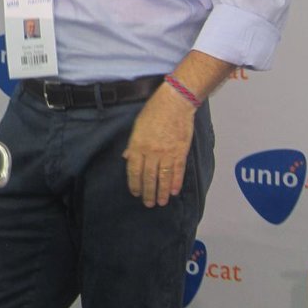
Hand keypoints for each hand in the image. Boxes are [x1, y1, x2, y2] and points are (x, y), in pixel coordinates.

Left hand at [122, 85, 195, 206]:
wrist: (174, 103)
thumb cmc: (153, 112)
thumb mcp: (137, 127)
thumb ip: (132, 145)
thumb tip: (127, 158)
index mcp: (138, 145)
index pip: (134, 170)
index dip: (134, 184)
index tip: (135, 193)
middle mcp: (151, 152)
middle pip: (148, 177)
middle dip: (148, 192)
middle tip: (148, 204)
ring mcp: (167, 153)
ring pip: (163, 177)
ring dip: (162, 192)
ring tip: (161, 202)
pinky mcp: (180, 152)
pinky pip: (178, 171)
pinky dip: (176, 182)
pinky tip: (174, 191)